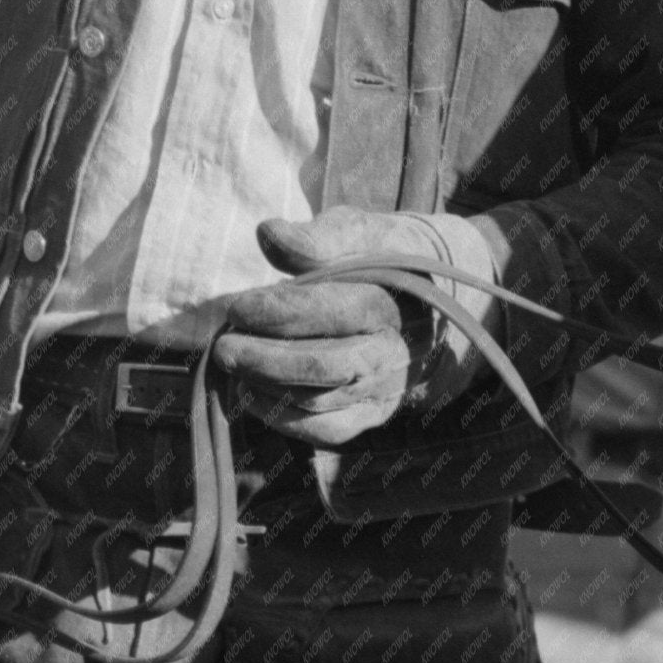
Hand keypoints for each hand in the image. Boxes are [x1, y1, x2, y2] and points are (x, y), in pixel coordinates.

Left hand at [214, 205, 497, 447]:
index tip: (238, 306)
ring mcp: (387, 388)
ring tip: (231, 366)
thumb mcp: (363, 231)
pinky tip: (251, 395)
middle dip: (266, 359)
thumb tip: (268, 234)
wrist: (439, 304)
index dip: (281, 310)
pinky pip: (330, 431)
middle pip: (327, 366)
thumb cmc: (387, 258)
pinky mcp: (376, 414)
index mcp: (395, 298)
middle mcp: (395, 351)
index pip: (335, 309)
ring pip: (322, 402)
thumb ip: (319, 236)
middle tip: (222, 347)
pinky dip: (285, 420)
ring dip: (268, 387)